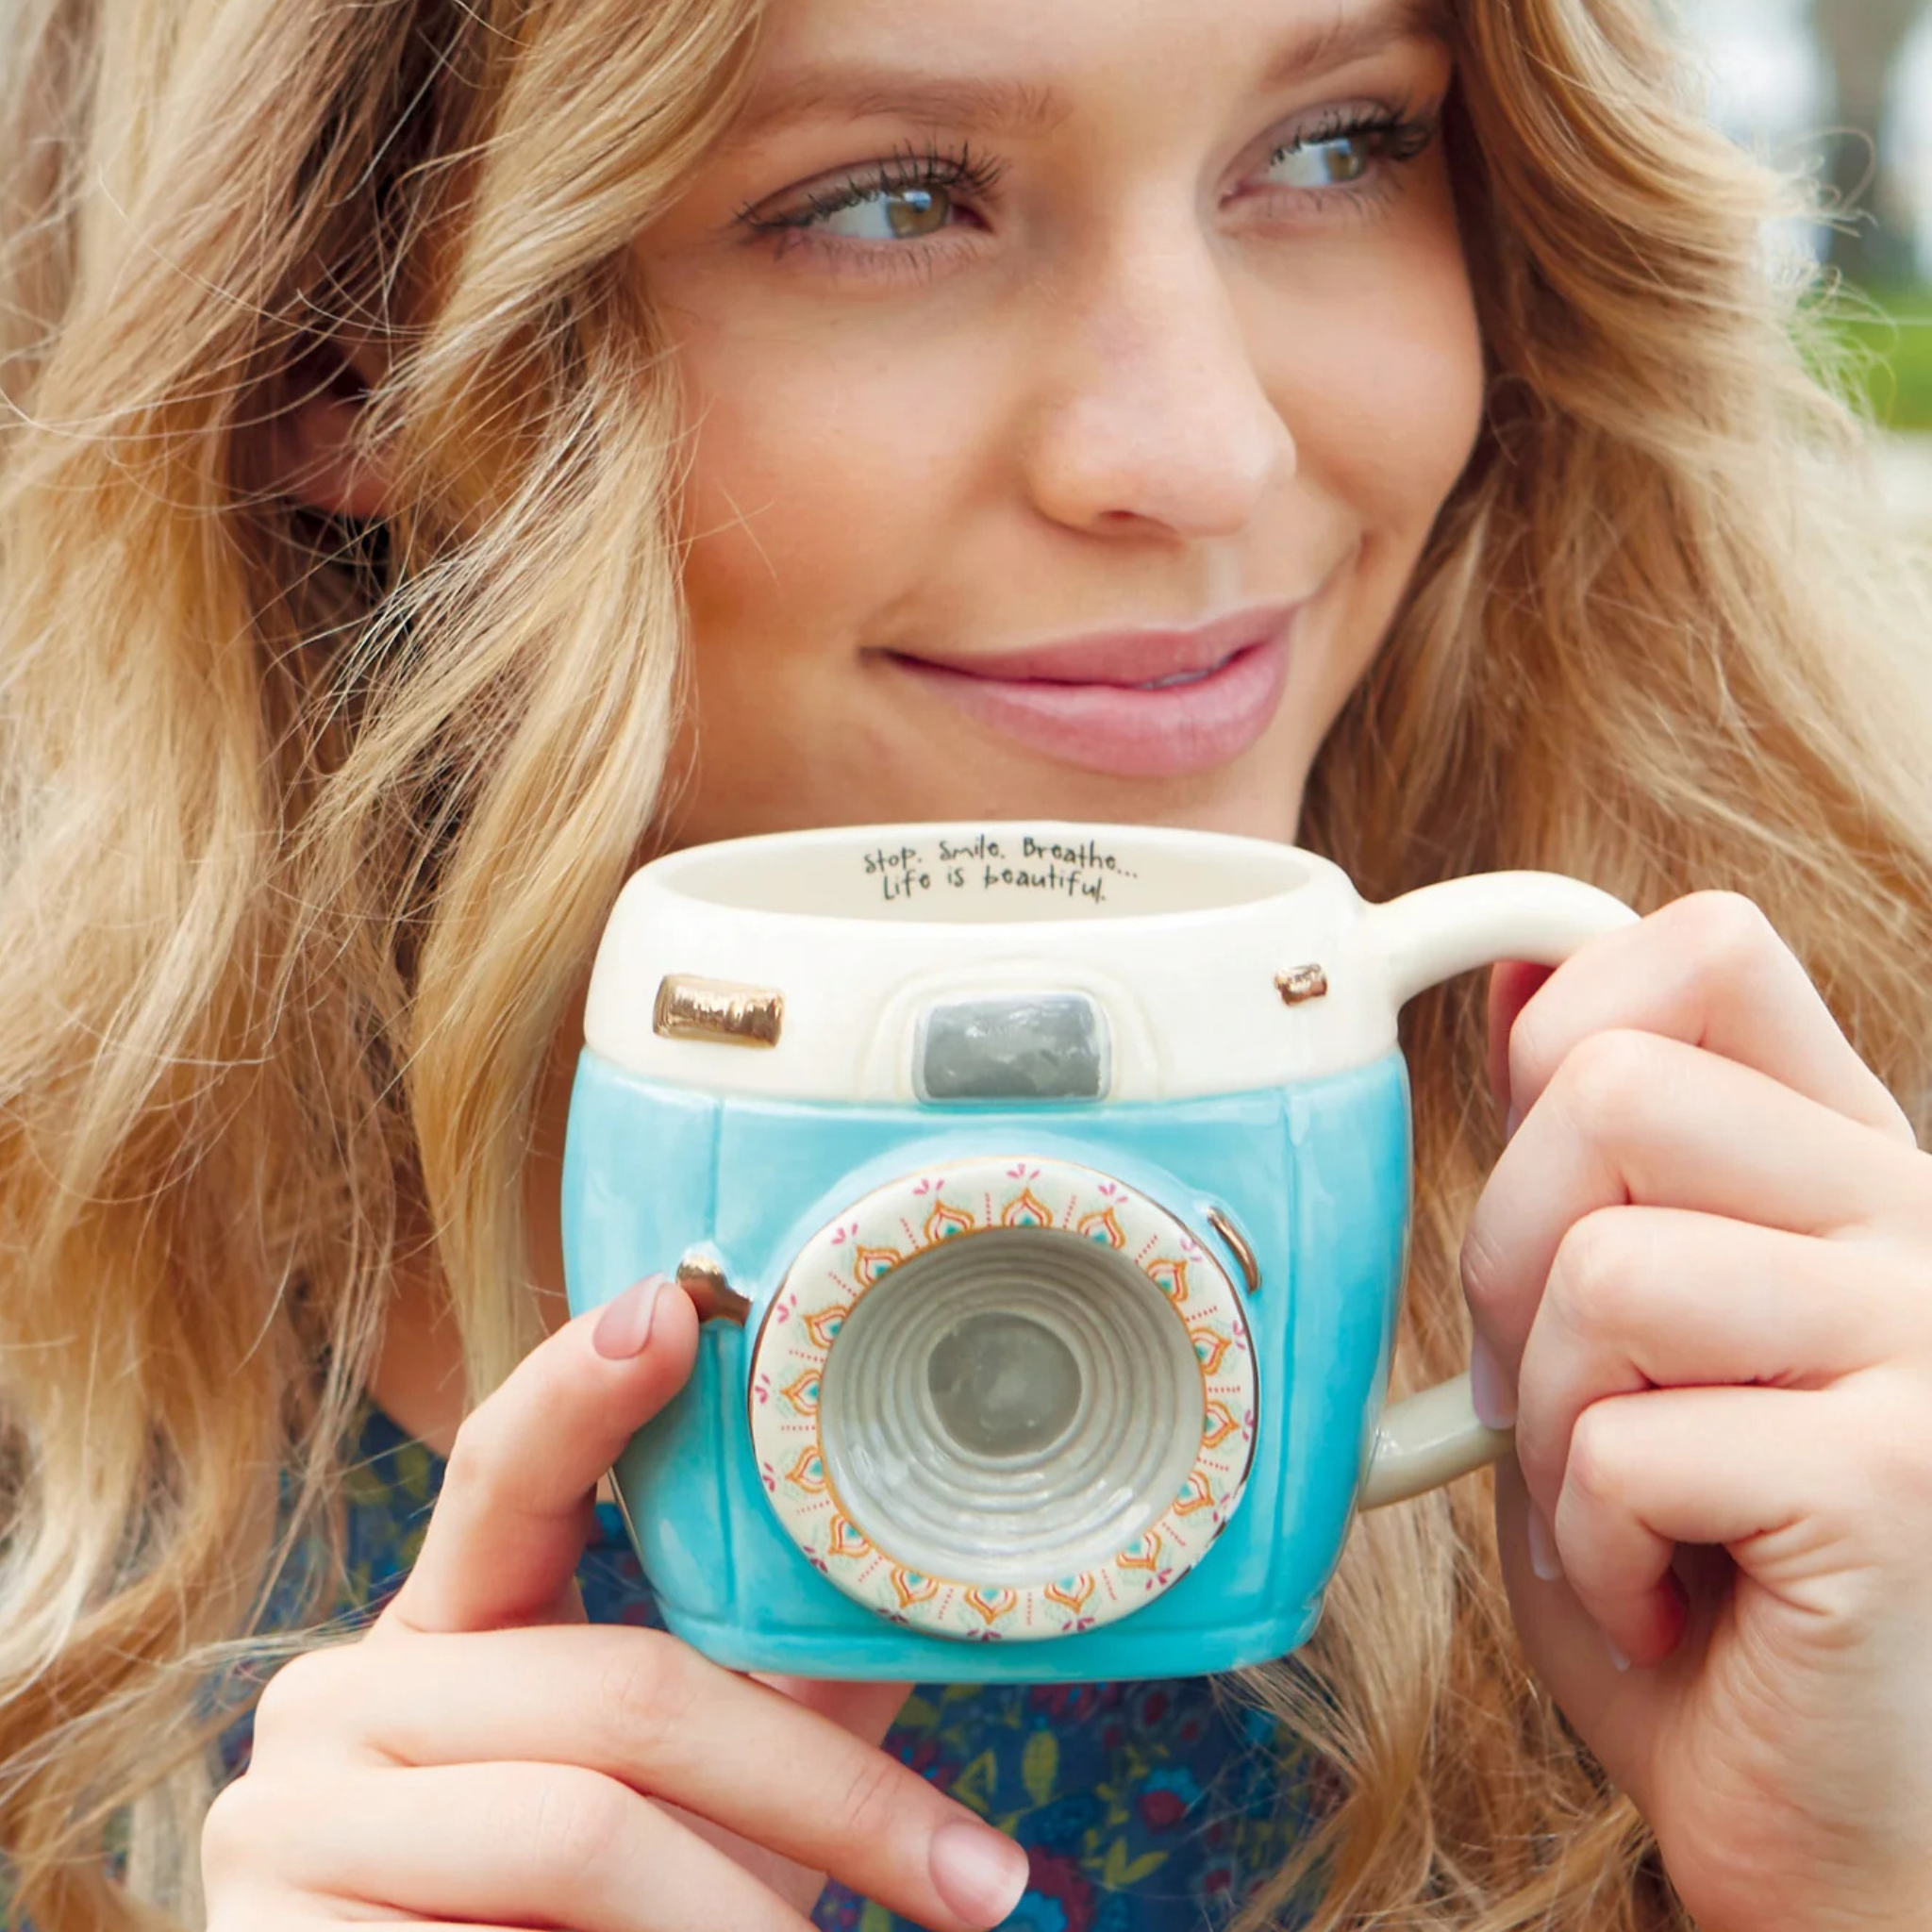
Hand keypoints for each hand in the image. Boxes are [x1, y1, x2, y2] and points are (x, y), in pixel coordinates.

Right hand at [201, 1275, 1029, 1931]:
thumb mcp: (685, 1809)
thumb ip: (775, 1689)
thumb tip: (932, 1586)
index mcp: (441, 1636)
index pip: (502, 1472)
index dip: (585, 1387)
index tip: (678, 1304)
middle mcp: (337, 1701)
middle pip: (623, 1688)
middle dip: (822, 1793)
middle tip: (974, 1876)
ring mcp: (280, 1824)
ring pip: (583, 1826)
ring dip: (739, 1915)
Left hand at [1464, 893, 1931, 1931]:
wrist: (1815, 1803)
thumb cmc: (1691, 1558)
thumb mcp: (1615, 1331)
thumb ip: (1587, 1165)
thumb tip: (1526, 976)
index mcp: (1838, 1162)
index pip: (1708, 948)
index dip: (1568, 1018)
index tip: (1542, 1145)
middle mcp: (1908, 1221)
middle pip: (1608, 1091)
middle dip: (1513, 1255)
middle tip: (1574, 1389)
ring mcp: (1923, 1342)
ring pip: (1601, 1265)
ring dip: (1554, 1414)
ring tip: (1628, 1500)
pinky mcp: (1898, 1481)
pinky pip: (1623, 1442)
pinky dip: (1591, 1541)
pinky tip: (1668, 1593)